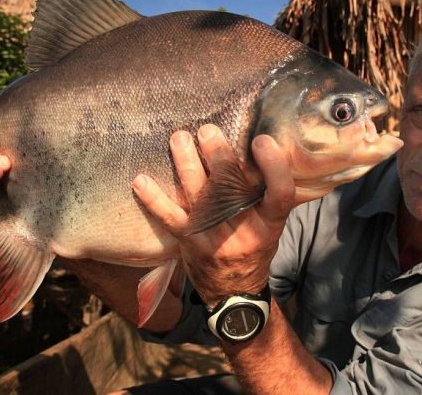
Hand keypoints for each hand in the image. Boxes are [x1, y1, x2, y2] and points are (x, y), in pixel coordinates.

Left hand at [132, 125, 294, 304]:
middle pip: (232, 188)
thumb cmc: (254, 247)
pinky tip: (140, 180)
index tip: (261, 140)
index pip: (280, 193)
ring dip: (186, 163)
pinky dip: (153, 199)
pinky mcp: (189, 242)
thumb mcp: (271, 224)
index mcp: (270, 223)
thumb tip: (252, 145)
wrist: (234, 292)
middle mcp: (244, 231)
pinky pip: (169, 218)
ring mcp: (214, 237)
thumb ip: (265, 192)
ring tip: (179, 138)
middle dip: (218, 156)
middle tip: (207, 130)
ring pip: (199, 195)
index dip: (274, 166)